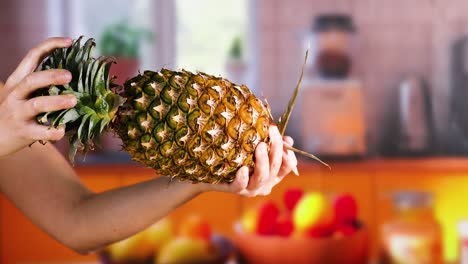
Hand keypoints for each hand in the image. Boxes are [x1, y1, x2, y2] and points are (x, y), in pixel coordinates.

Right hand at [0, 37, 76, 157]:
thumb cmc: (16, 113)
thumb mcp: (22, 94)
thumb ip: (42, 84)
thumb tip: (75, 74)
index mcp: (18, 81)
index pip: (32, 56)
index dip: (50, 46)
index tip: (69, 41)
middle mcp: (16, 95)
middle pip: (32, 80)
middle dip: (51, 76)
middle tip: (70, 75)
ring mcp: (18, 114)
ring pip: (36, 104)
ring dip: (56, 102)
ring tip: (74, 100)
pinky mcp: (23, 132)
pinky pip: (40, 131)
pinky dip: (54, 130)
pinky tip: (63, 129)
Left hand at [206, 125, 297, 196]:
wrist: (213, 174)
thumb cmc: (238, 158)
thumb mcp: (256, 150)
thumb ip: (272, 144)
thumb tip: (288, 139)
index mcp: (273, 175)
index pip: (288, 166)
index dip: (288, 152)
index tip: (283, 137)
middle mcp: (265, 184)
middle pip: (276, 167)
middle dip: (276, 147)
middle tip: (271, 130)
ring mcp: (252, 189)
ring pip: (262, 176)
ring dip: (263, 161)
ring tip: (260, 146)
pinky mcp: (236, 190)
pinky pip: (241, 185)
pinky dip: (243, 177)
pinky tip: (242, 168)